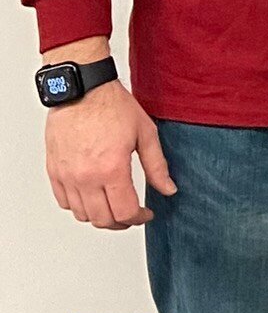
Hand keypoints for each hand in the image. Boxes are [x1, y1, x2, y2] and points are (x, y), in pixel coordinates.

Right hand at [45, 54, 173, 229]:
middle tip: (132, 214)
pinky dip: (78, 206)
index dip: (139, 218)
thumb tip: (168, 189)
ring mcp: (67, 176)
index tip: (146, 213)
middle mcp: (85, 177)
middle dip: (121, 222)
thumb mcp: (146, 133)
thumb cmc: (112, 106)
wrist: (83, 90)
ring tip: (114, 206)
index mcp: (111, 169)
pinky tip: (92, 197)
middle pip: (102, 219)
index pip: (124, 212)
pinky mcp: (54, 171)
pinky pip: (63, 201)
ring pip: (81, 215)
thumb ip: (157, 166)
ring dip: (100, 216)